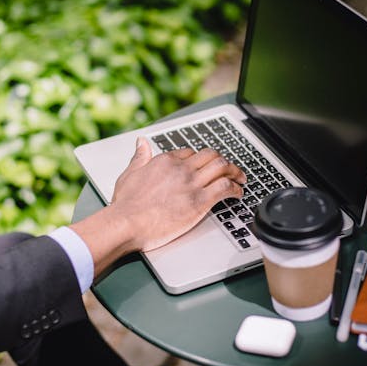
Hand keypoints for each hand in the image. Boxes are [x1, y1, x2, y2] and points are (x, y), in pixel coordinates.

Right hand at [112, 137, 245, 250]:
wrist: (127, 222)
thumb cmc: (126, 204)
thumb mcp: (129, 174)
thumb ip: (139, 157)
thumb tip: (141, 142)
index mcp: (165, 161)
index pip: (191, 153)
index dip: (201, 159)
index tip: (206, 166)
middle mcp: (181, 169)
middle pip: (211, 156)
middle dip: (223, 161)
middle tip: (230, 169)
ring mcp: (192, 184)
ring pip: (222, 167)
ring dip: (235, 172)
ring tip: (240, 178)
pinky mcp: (200, 201)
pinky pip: (225, 188)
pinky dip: (236, 189)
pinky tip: (237, 193)